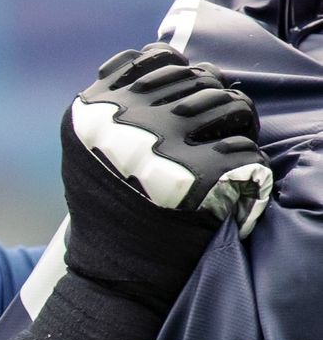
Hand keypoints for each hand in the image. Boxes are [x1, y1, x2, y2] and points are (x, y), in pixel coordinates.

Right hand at [0, 45, 271, 339]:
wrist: (112, 281)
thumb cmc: (108, 211)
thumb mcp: (89, 144)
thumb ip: (116, 98)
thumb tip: (169, 59)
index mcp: (95, 107)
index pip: (161, 58)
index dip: (183, 78)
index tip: (181, 111)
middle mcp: (127, 119)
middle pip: (204, 80)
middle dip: (215, 108)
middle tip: (206, 146)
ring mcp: (166, 146)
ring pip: (235, 107)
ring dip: (237, 134)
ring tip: (218, 164)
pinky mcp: (203, 177)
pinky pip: (250, 154)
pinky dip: (246, 175)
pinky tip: (222, 195)